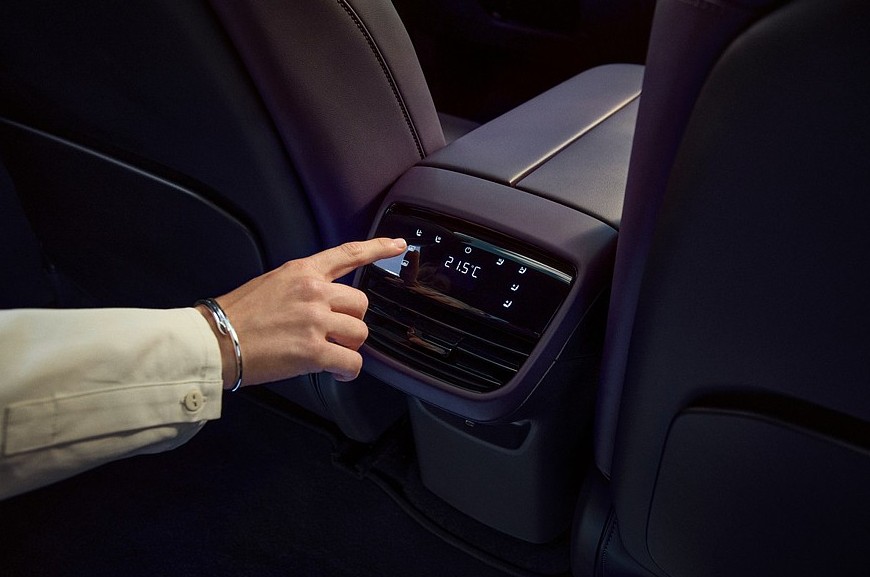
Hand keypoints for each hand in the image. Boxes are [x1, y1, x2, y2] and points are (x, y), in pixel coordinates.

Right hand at [197, 238, 406, 387]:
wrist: (213, 341)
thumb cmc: (236, 317)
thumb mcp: (271, 284)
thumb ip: (302, 288)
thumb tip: (322, 303)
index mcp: (302, 272)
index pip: (347, 254)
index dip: (378, 249)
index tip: (398, 246)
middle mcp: (313, 292)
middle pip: (361, 303)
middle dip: (351, 322)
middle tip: (332, 334)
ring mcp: (315, 320)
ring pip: (359, 333)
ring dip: (348, 346)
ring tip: (328, 353)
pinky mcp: (313, 350)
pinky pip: (351, 362)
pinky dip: (347, 371)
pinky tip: (335, 372)